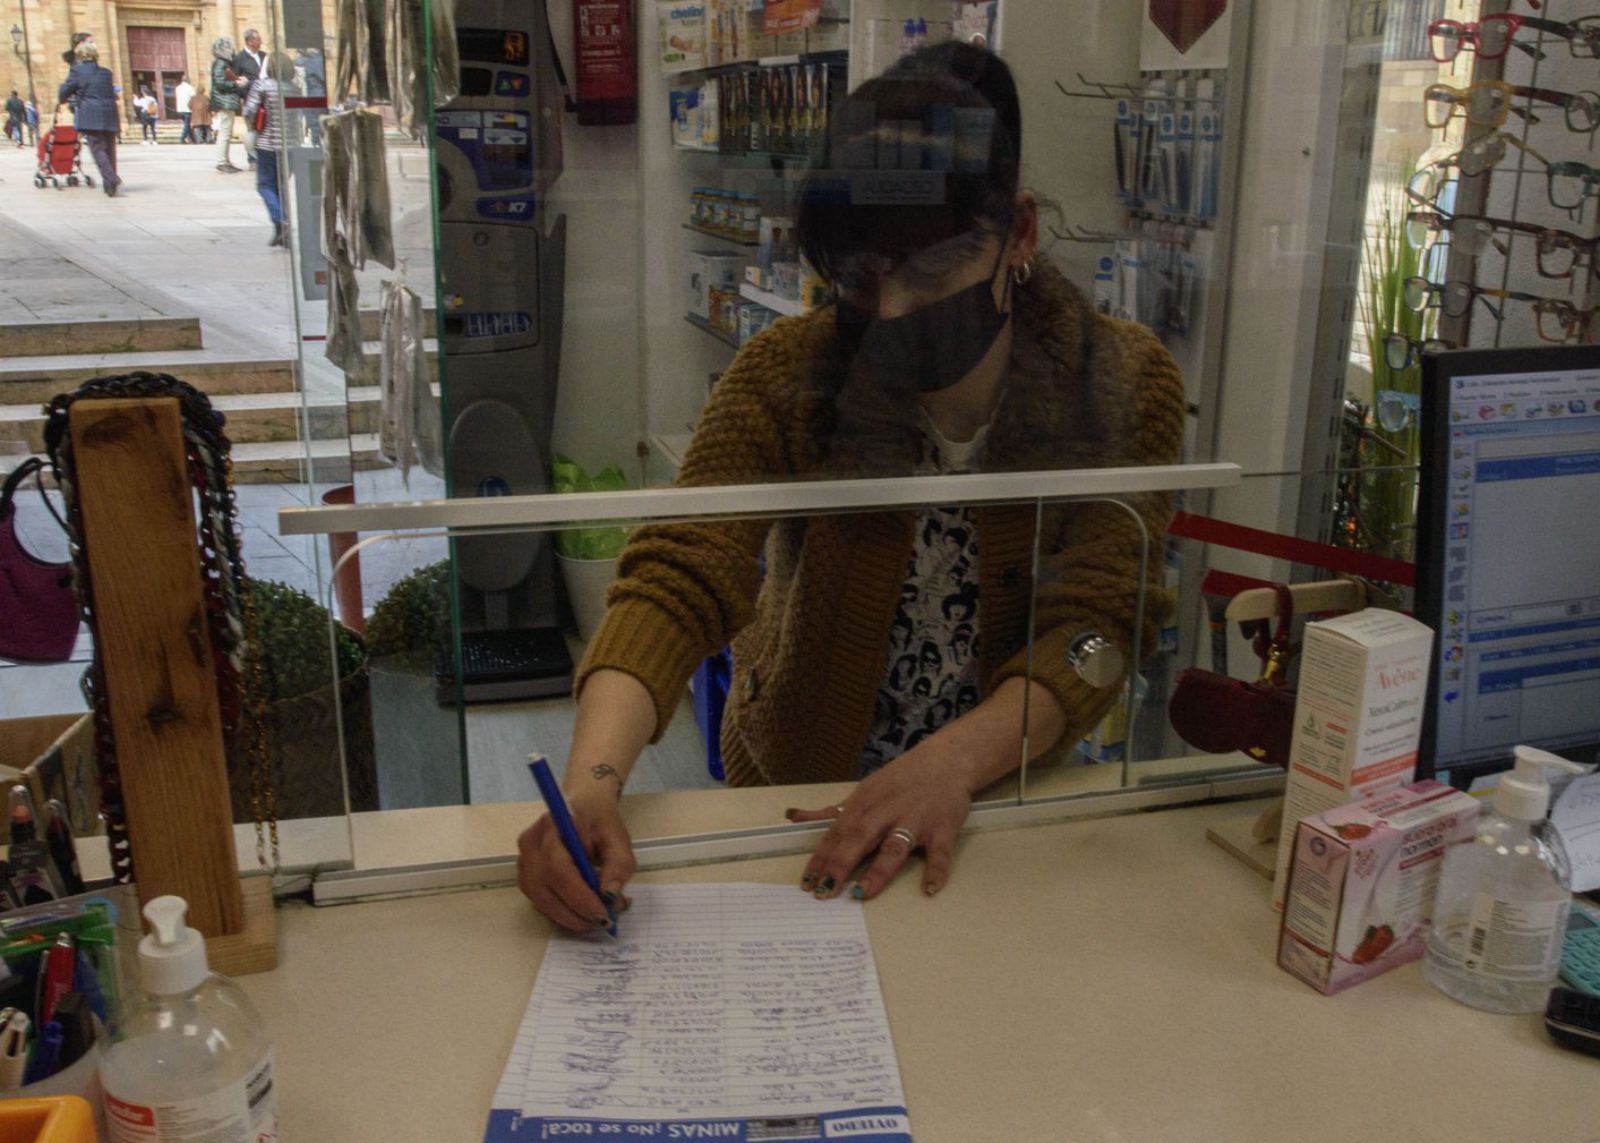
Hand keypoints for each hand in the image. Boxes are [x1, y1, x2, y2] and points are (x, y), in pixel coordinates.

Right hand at [516, 787, 636, 932]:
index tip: (604, 914)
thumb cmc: (600, 823)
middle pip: (544, 890)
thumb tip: (609, 895)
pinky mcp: (525, 877)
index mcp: (552, 827)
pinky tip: (582, 911)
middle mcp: (531, 844)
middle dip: (575, 913)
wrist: (584, 809)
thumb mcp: (618, 839)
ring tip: (597, 916)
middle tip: (603, 921)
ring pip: (540, 901)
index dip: (578, 897)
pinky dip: (562, 913)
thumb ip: (618, 864)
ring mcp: (523, 861)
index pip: (557, 868)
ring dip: (570, 917)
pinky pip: (540, 903)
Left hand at [786, 744, 972, 901]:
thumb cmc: (901, 779)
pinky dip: (936, 870)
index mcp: (864, 803)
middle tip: (824, 891)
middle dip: (840, 864)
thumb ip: (832, 810)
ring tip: (863, 892)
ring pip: (894, 846)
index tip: (807, 882)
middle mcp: (887, 811)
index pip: (836, 832)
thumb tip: (794, 817)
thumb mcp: (864, 791)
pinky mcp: (942, 827)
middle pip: (859, 838)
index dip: (821, 857)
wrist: (945, 760)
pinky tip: (929, 888)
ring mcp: (915, 820)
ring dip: (878, 870)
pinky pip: (940, 852)